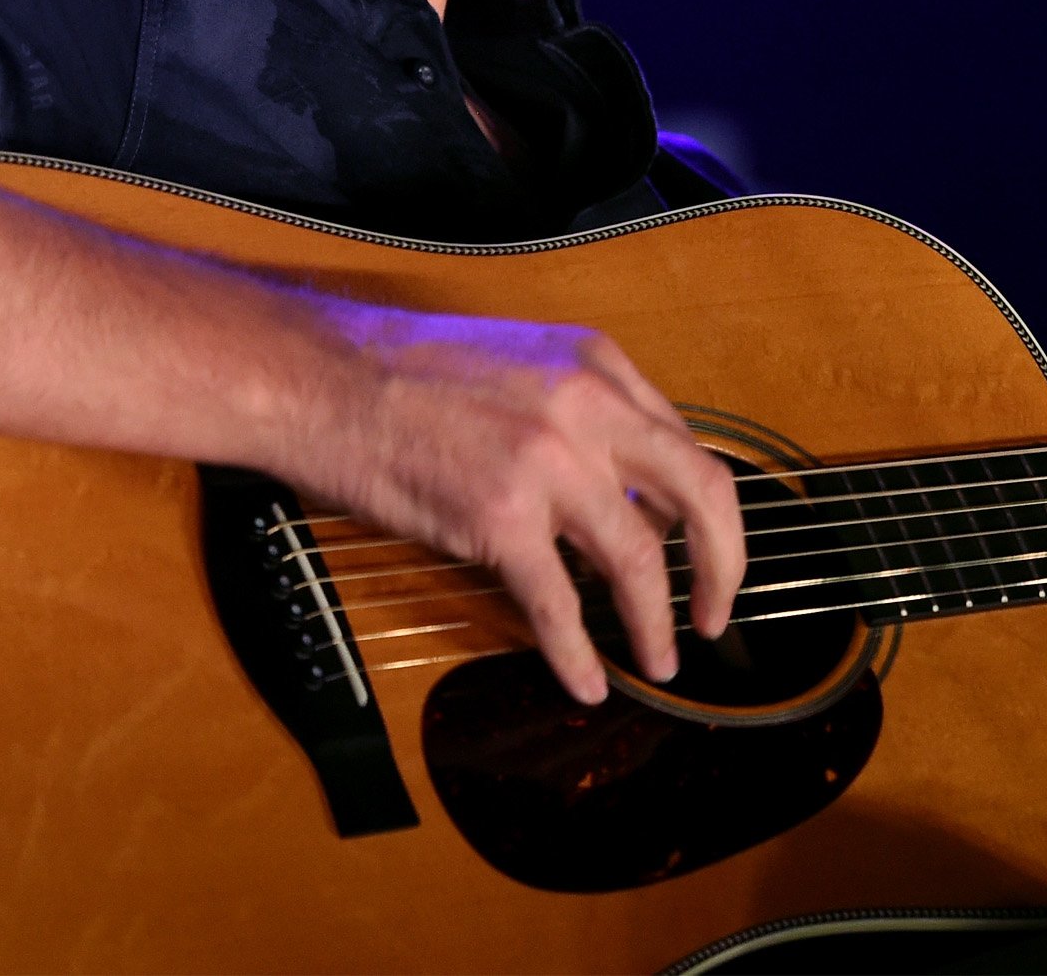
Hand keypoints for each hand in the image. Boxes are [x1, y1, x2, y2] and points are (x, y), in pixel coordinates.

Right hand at [296, 303, 743, 704]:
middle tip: (717, 615)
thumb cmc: (402, 370)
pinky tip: (585, 682)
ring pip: (640, 562)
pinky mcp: (501, 518)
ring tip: (659, 661)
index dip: (700, 510)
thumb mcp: (521, 363)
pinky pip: (559, 606)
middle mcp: (590, 408)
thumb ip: (580, 413)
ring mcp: (550, 463)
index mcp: (598, 364)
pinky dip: (579, 655)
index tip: (702, 548)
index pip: (685, 443)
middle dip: (723, 566)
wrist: (323, 378)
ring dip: (657, 624)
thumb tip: (621, 493)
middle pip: (702, 494)